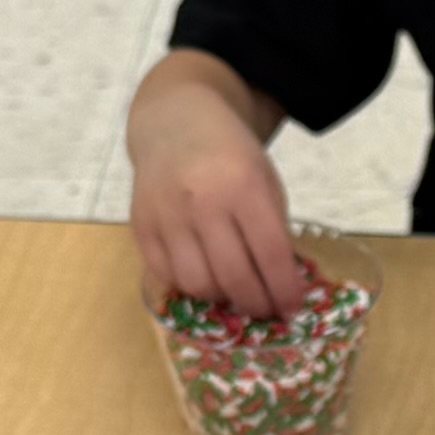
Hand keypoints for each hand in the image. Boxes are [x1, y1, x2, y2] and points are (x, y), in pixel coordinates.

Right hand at [127, 64, 310, 317]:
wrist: (175, 123)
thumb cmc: (230, 156)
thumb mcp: (265, 181)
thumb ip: (273, 229)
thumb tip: (281, 286)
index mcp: (243, 185)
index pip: (270, 254)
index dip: (285, 290)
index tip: (292, 308)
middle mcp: (202, 201)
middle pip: (233, 277)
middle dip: (256, 304)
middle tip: (266, 310)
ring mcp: (167, 215)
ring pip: (197, 284)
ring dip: (221, 299)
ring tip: (235, 293)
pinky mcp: (141, 225)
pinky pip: (167, 276)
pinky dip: (189, 287)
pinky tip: (205, 278)